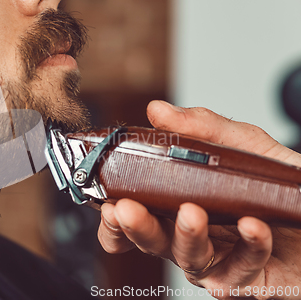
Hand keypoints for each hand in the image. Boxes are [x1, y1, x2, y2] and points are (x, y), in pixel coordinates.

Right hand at [97, 100, 300, 298]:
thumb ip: (201, 128)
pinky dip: (248, 245)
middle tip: (127, 210)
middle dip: (136, 228)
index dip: (115, 221)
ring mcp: (220, 260)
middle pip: (153, 241)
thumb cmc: (281, 182)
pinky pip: (243, 267)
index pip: (138, 219)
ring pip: (189, 260)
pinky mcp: (250, 279)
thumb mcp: (243, 145)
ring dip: (186, 237)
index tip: (107, 204)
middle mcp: (194, 236)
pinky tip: (253, 224)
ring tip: (193, 214)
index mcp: (181, 207)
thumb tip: (157, 110)